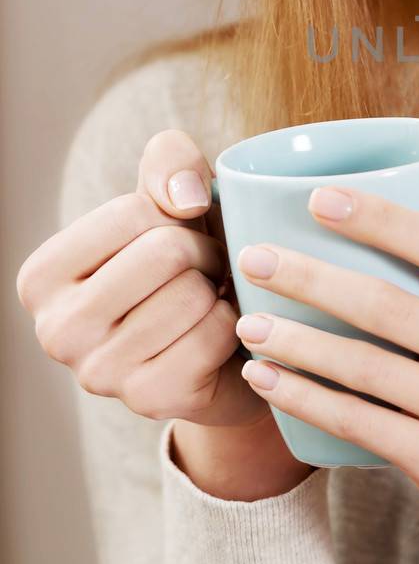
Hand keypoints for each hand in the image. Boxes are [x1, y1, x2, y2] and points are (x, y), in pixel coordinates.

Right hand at [17, 129, 267, 431]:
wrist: (222, 345)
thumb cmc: (188, 263)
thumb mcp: (173, 197)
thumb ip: (169, 164)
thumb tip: (183, 200)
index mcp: (42, 276)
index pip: (132, 212)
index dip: (176, 217)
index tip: (176, 241)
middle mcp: (55, 330)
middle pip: (164, 252)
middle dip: (204, 252)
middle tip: (203, 273)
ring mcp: (97, 373)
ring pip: (191, 294)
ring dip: (218, 290)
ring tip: (207, 302)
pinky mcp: (147, 400)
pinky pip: (213, 334)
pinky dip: (231, 326)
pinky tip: (219, 338)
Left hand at [233, 145, 418, 563]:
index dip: (380, 219)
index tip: (319, 198)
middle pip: (390, 305)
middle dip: (312, 278)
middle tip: (253, 257)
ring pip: (366, 368)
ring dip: (297, 342)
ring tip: (246, 322)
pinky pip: (361, 424)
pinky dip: (308, 400)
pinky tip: (267, 380)